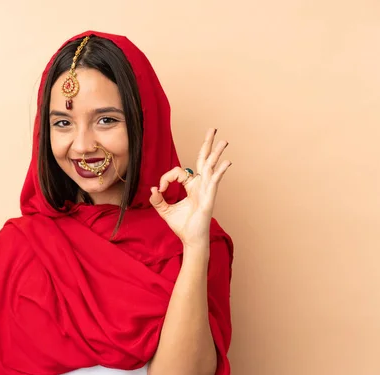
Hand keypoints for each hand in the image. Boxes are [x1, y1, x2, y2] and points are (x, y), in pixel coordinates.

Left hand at [149, 128, 230, 245]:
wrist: (190, 240)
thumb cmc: (182, 226)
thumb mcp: (164, 211)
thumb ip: (157, 200)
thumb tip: (153, 189)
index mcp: (191, 187)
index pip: (178, 171)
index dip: (166, 177)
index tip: (160, 189)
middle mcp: (200, 185)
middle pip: (203, 160)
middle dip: (207, 145)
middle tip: (212, 130)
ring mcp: (206, 190)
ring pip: (211, 167)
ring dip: (216, 153)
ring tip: (224, 140)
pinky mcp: (209, 198)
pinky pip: (214, 181)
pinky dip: (219, 171)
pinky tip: (226, 162)